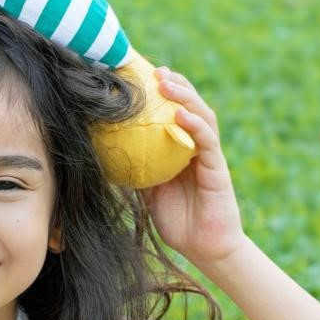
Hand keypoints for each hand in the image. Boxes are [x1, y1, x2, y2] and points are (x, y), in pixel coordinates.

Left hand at [138, 67, 245, 264]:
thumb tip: (102, 154)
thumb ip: (134, 170)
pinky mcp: (218, 167)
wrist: (203, 248)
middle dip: (175, 85)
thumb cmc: (175, 221)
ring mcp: (209, 155)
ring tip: (168, 82)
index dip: (161, 94)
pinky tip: (182, 115)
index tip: (141, 77)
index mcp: (180, 149)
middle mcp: (196, 147)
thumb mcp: (146, 192)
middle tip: (155, 70)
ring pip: (202, 116)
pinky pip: (207, 141)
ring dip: (186, 96)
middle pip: (190, 106)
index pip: (172, 113)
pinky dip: (196, 125)